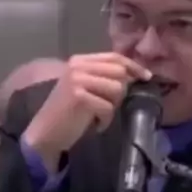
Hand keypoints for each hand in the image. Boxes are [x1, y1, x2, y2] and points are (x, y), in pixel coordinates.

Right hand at [22, 52, 151, 172]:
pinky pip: (108, 107)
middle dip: (120, 93)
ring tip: (98, 115)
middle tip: (107, 106)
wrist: (45, 134)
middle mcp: (77, 66)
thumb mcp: (86, 87)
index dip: (133, 66)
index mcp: (80, 60)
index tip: (146, 77)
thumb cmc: (69, 113)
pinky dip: (105, 120)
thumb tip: (135, 74)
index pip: (115, 57)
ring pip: (117, 89)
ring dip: (112, 107)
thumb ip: (104, 76)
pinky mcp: (78, 96)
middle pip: (119, 73)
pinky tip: (94, 124)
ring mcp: (77, 79)